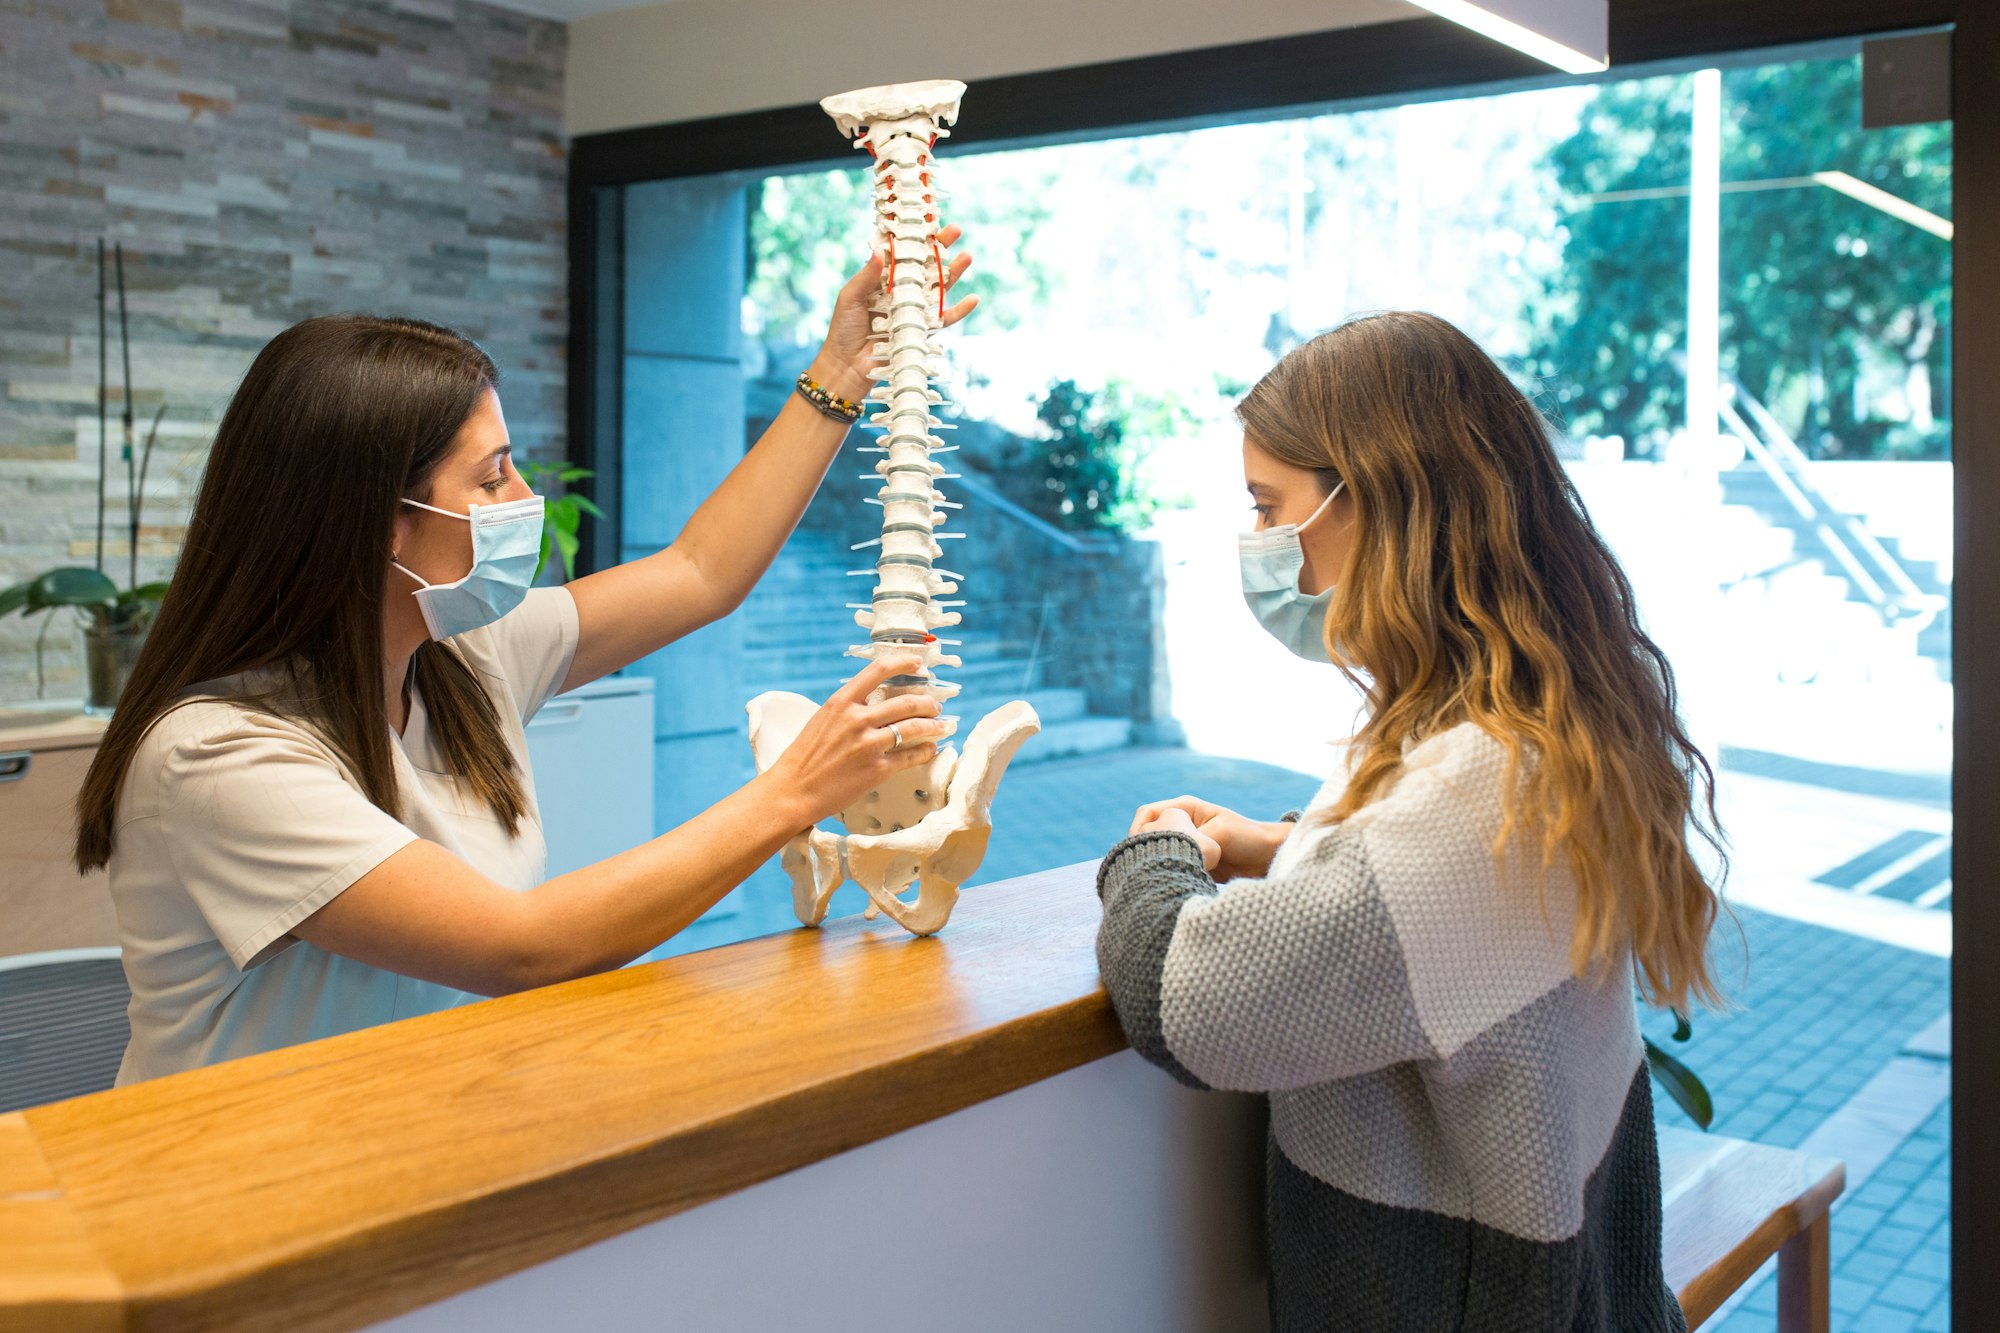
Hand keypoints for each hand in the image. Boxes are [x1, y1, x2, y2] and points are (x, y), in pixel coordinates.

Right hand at [764, 656, 953, 826]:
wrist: (793, 791)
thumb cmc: (805, 757)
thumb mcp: (823, 720)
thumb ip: (849, 709)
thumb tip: (876, 703)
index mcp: (841, 702)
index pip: (878, 670)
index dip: (903, 662)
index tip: (918, 663)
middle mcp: (857, 719)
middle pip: (906, 702)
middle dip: (927, 703)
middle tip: (934, 706)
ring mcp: (868, 744)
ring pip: (913, 727)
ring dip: (933, 726)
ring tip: (941, 726)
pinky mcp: (877, 770)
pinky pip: (910, 756)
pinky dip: (925, 751)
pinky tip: (930, 749)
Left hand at [813, 223, 976, 400]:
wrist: (847, 366)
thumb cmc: (843, 329)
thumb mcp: (851, 297)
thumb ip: (867, 275)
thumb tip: (881, 251)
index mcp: (883, 279)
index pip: (903, 253)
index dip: (917, 238)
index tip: (929, 221)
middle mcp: (901, 291)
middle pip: (926, 266)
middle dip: (942, 248)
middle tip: (956, 230)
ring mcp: (913, 310)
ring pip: (939, 288)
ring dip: (954, 273)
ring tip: (968, 256)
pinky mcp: (921, 330)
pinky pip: (944, 319)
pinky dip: (960, 310)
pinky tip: (974, 298)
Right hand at [1131, 796, 1288, 881]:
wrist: (1267, 858)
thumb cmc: (1247, 838)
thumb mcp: (1219, 833)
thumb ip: (1193, 839)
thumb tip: (1172, 852)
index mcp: (1184, 808)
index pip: (1147, 814)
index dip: (1138, 829)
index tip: (1139, 847)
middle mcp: (1181, 824)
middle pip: (1147, 835)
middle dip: (1143, 849)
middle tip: (1143, 866)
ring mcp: (1184, 844)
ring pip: (1156, 853)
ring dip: (1154, 863)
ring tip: (1155, 876)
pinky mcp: (1189, 863)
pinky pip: (1169, 867)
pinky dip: (1165, 874)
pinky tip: (1166, 883)